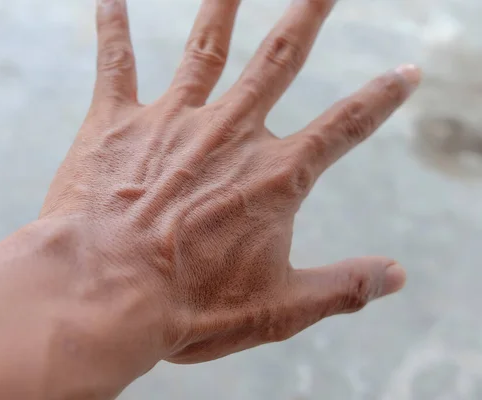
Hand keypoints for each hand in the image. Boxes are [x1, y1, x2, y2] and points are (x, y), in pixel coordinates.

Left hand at [41, 0, 417, 363]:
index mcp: (275, 177)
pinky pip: (116, 61)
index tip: (406, 72)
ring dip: (226, 2)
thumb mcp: (278, 309)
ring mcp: (171, 121)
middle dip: (308, 15)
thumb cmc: (188, 309)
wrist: (104, 297)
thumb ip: (342, 288)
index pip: (346, 126)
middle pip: (280, 58)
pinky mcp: (115, 123)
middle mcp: (229, 134)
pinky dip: (114, 25)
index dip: (380, 99)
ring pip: (207, 45)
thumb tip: (397, 278)